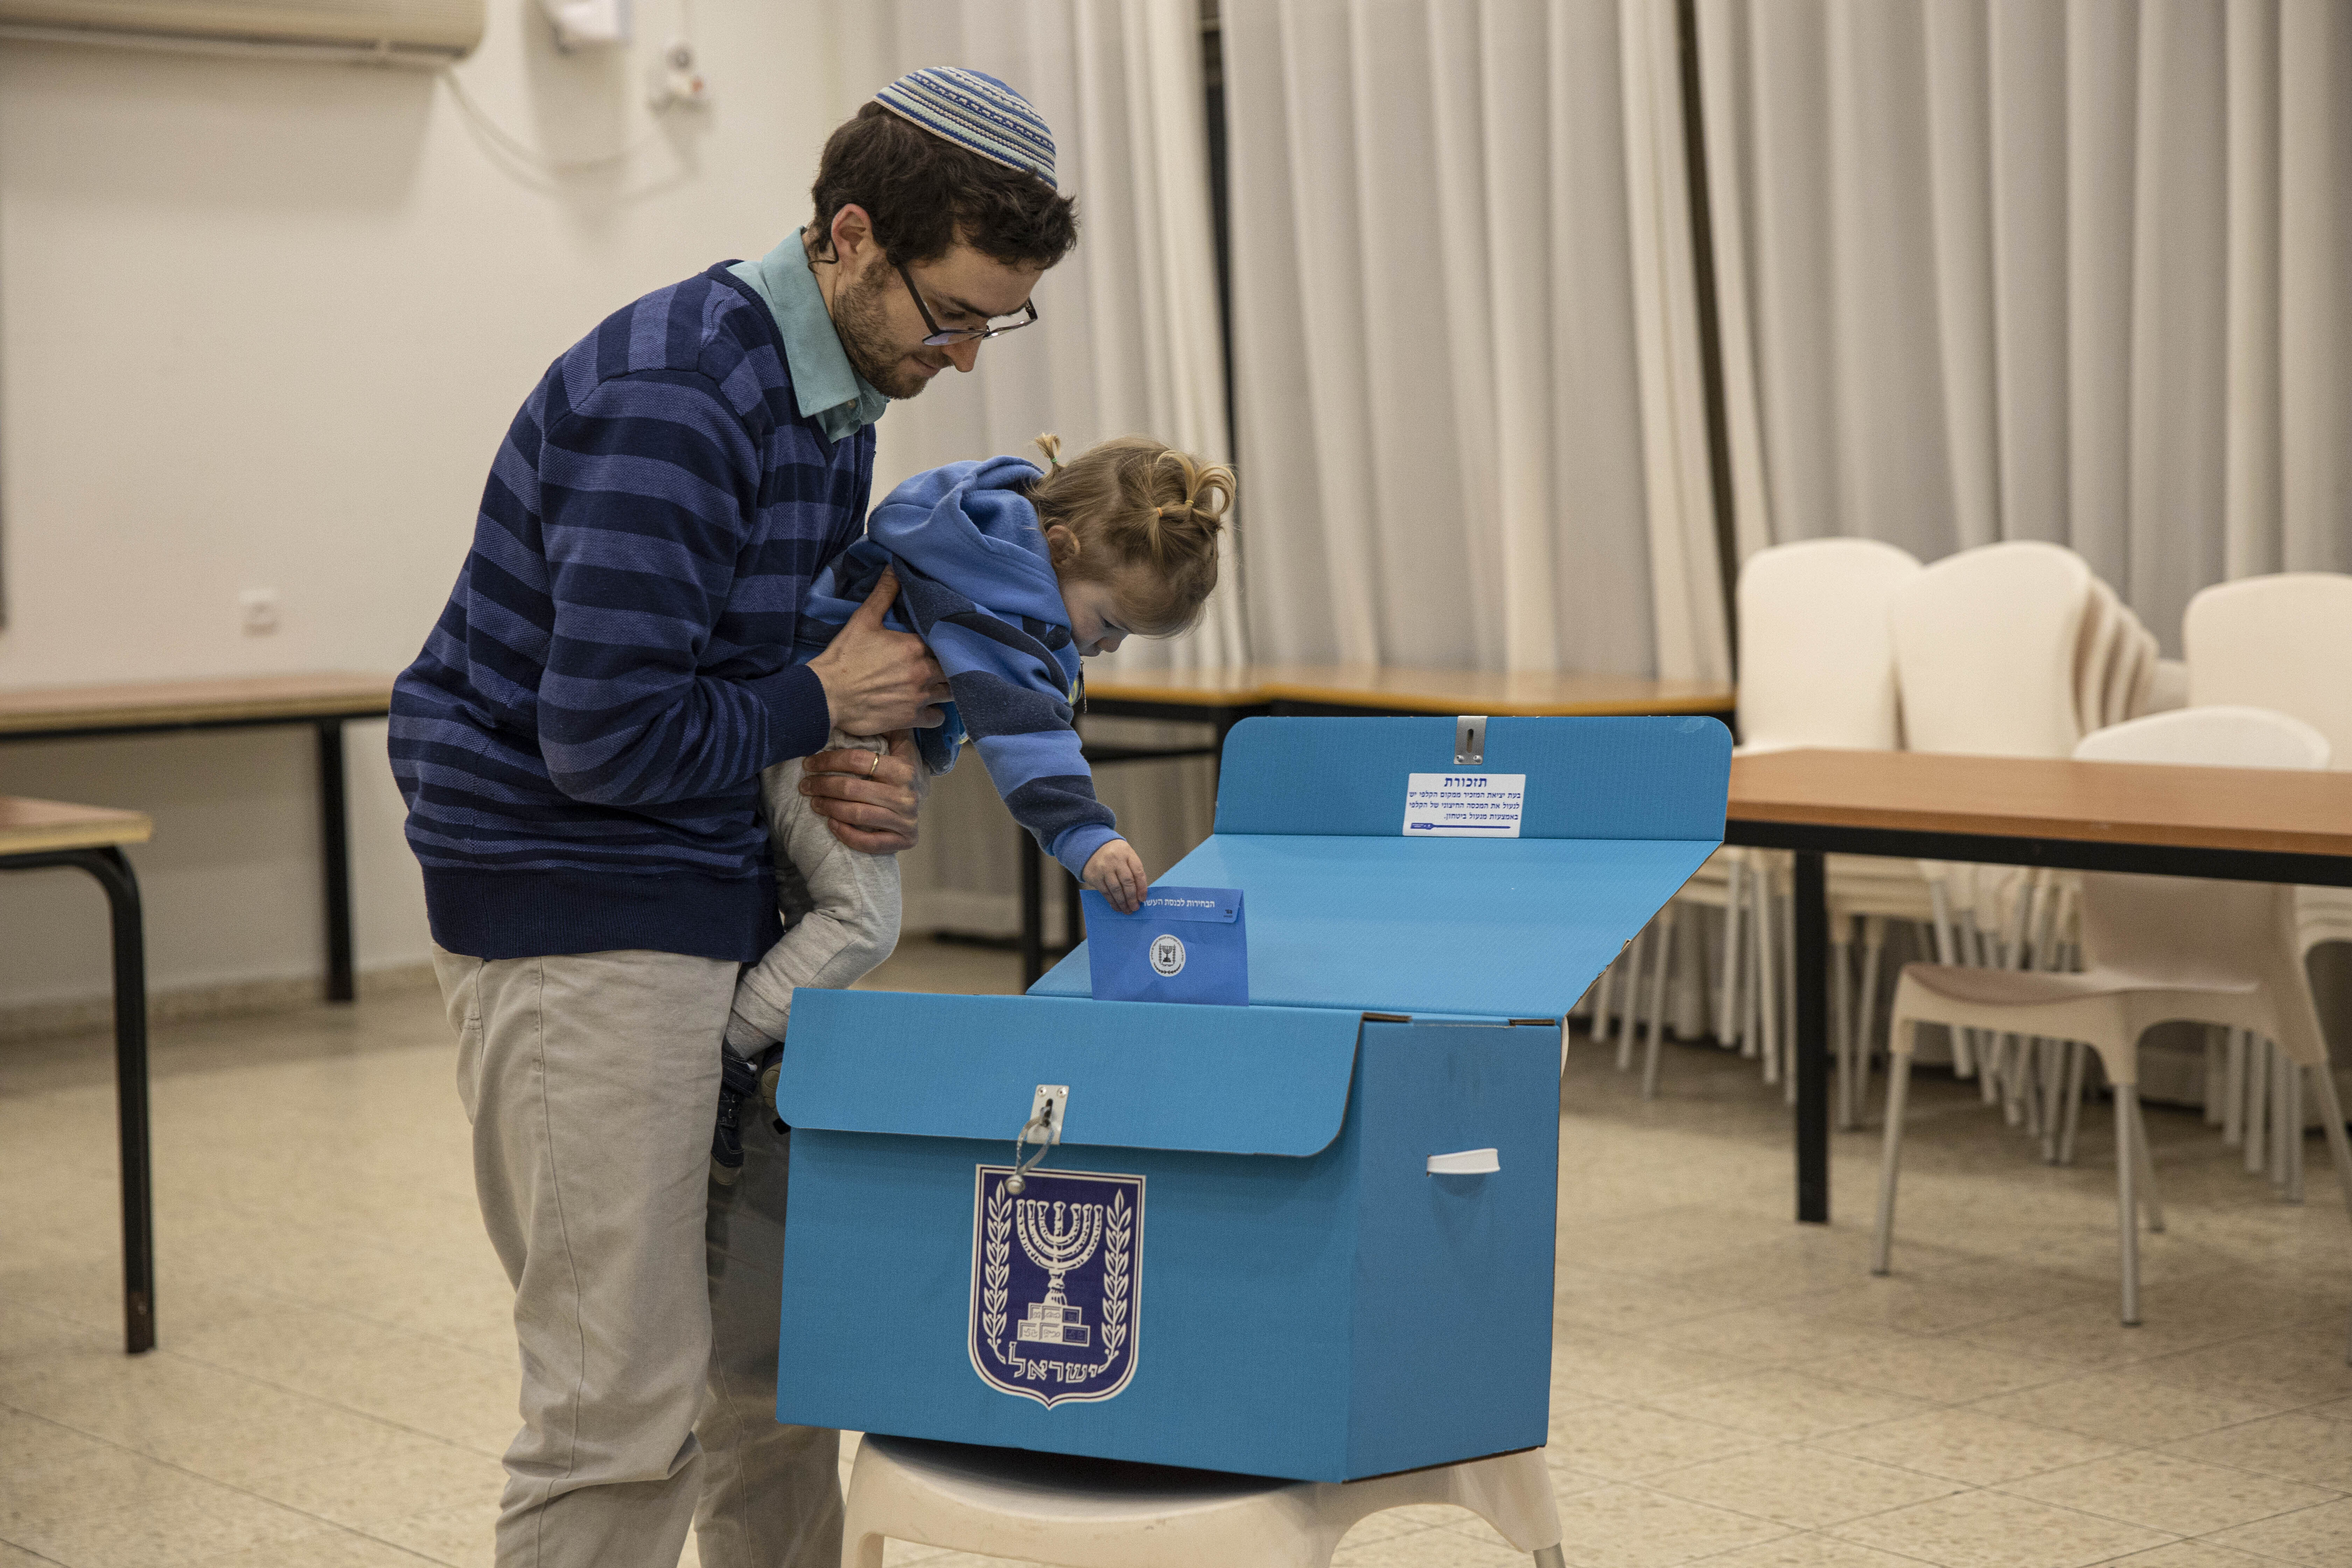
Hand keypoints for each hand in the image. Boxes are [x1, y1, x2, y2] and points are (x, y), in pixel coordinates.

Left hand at [803, 732, 923, 852]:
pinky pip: (869, 842)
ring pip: (856, 814)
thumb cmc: (904, 772)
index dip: (829, 761)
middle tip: (804, 785)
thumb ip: (891, 729)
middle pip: (852, 789)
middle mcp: (907, 795)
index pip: (858, 761)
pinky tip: (831, 825)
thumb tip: (872, 706)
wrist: (923, 803)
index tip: (809, 763)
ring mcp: (906, 820)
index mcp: (904, 768)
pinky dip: (846, 834)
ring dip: (828, 808)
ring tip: (813, 802)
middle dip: (822, 785)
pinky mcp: (904, 841)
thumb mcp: (903, 748)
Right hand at [807, 571, 950, 733]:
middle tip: (944, 665)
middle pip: (952, 668)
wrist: (826, 695)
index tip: (942, 643)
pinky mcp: (911, 718)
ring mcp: (919, 697)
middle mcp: (923, 671)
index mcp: (915, 646)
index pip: (944, 642)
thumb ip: (883, 594)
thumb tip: (895, 568)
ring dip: (946, 688)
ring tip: (939, 685)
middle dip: (950, 666)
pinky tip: (929, 707)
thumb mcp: (863, 619)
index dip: (945, 643)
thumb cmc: (844, 657)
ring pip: (950, 693)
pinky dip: (936, 713)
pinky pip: (938, 717)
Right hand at [1082, 839, 1147, 913]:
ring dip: (1123, 902)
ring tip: (1127, 910)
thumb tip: (1140, 893)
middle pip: (1127, 882)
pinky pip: (1105, 892)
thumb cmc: (1114, 854)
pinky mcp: (1095, 876)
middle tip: (1135, 908)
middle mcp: (1115, 860)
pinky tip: (1117, 907)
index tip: (1143, 899)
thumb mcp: (1127, 855)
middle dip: (1132, 898)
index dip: (1142, 887)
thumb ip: (1134, 870)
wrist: (1092, 846)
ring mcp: (1104, 868)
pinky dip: (1112, 901)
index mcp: (1127, 853)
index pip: (1138, 872)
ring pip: (1116, 889)